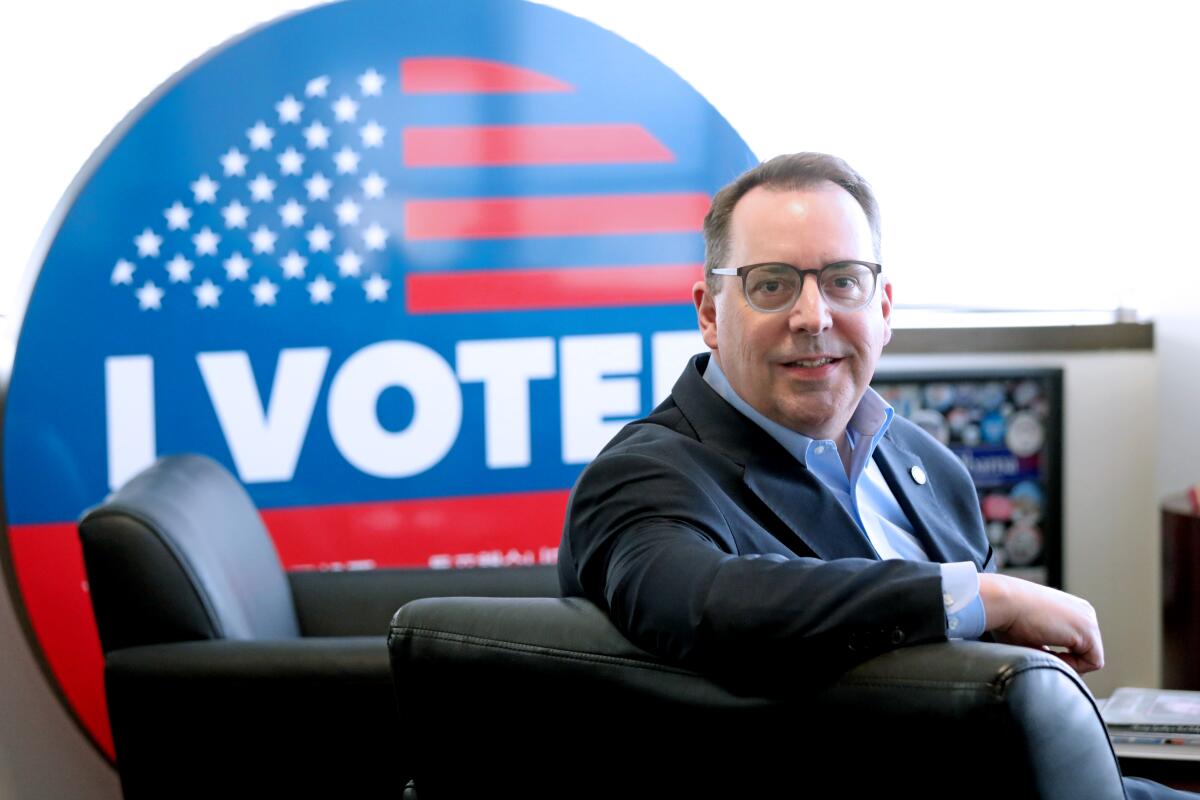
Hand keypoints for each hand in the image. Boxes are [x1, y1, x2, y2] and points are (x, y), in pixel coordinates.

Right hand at [978, 573, 1103, 673]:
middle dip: (1066, 660)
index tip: (1038, 652)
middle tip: (1040, 654)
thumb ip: (1048, 647)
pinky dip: (1074, 666)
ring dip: (1067, 663)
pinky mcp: (1088, 630)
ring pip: (1090, 658)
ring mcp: (1089, 619)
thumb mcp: (1033, 633)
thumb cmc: (1006, 615)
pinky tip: (1051, 654)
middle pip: (1087, 651)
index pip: (1078, 644)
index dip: (1060, 657)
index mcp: (1071, 609)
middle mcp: (1085, 612)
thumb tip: (1053, 669)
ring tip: (1043, 653)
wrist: (1002, 601)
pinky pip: (1093, 662)